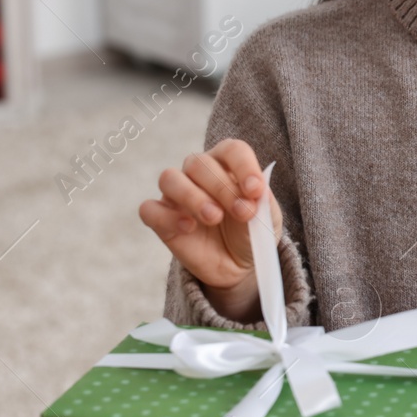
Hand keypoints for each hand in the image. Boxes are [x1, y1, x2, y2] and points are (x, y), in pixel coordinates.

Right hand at [139, 138, 280, 320]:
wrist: (239, 266)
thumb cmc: (252, 232)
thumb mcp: (266, 218)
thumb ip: (261, 201)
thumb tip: (254, 192)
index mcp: (227, 163)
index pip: (231, 150)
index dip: (243, 166)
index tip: (256, 191)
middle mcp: (199, 172)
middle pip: (199, 163)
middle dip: (222, 188)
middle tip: (242, 213)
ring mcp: (176, 195)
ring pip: (169, 178)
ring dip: (192, 196)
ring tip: (214, 217)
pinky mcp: (161, 219)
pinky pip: (149, 209)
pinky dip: (167, 216)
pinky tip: (189, 227)